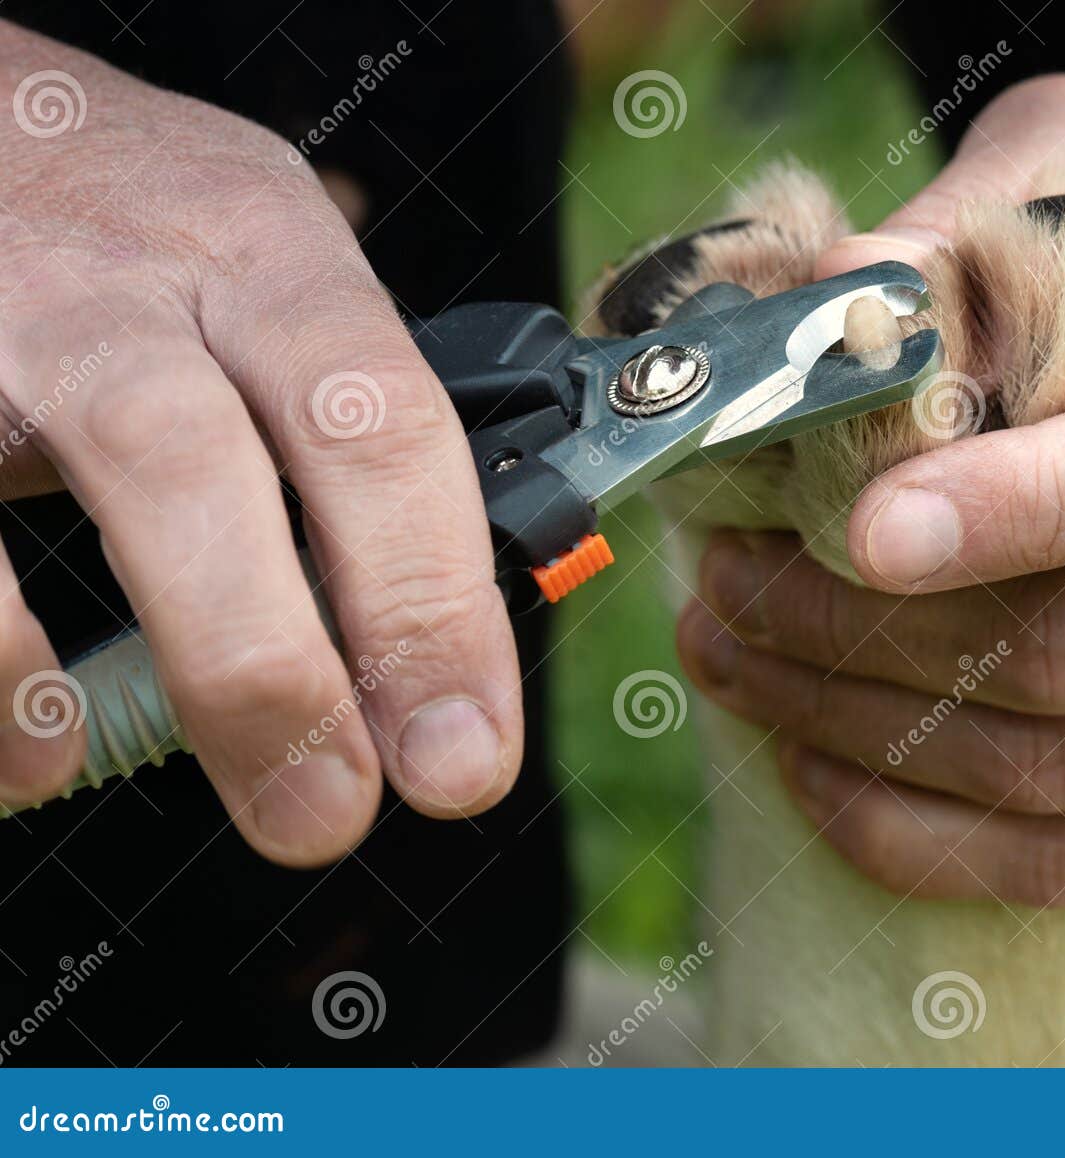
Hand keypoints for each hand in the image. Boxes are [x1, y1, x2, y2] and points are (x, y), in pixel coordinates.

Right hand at [0, 25, 519, 861]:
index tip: (468, 753)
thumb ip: (337, 424)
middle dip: (306, 664)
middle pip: (238, 459)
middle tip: (344, 813)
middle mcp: (144, 276)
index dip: (436, 605)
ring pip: (123, 472)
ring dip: (192, 664)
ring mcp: (13, 314)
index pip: (388, 428)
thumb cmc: (130, 230)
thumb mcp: (259, 275)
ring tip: (241, 805)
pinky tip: (33, 746)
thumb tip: (434, 626)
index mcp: (273, 254)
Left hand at [677, 72, 1064, 905]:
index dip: (1024, 510)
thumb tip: (825, 307)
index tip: (857, 531)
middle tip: (725, 582)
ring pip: (1056, 770)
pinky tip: (810, 761)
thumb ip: (968, 226)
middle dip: (868, 630)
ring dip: (858, 725)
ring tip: (734, 650)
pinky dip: (917, 829)